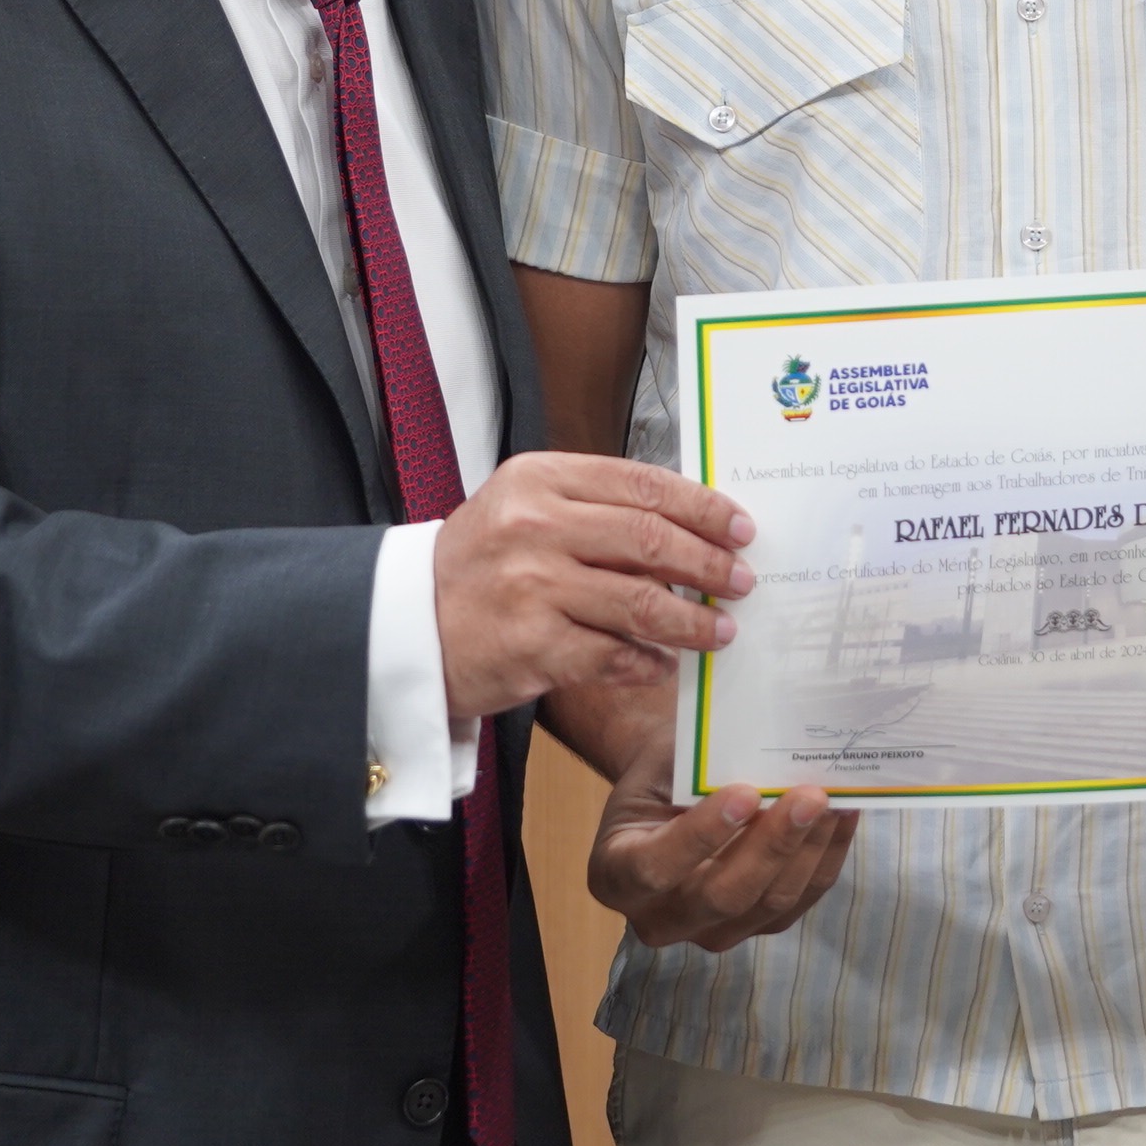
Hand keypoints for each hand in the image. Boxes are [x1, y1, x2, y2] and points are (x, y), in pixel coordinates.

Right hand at [432, 452, 753, 721]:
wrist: (403, 626)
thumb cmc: (477, 566)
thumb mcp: (523, 509)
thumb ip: (594, 506)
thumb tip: (688, 522)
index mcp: (538, 479)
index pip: (642, 484)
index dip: (702, 507)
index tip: (739, 527)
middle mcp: (535, 526)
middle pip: (650, 539)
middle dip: (709, 564)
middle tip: (742, 581)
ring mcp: (532, 586)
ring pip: (641, 602)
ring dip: (692, 621)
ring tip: (721, 631)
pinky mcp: (532, 645)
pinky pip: (613, 654)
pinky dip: (648, 662)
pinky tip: (663, 665)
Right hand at [582, 685, 857, 949]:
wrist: (674, 786)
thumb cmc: (666, 766)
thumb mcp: (665, 759)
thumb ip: (698, 766)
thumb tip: (769, 750)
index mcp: (615, 874)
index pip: (655, 868)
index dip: (701, 836)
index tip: (744, 792)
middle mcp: (658, 918)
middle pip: (722, 897)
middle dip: (772, 845)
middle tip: (809, 796)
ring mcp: (710, 931)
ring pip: (769, 904)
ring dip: (808, 850)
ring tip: (834, 799)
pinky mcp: (757, 927)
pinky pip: (800, 901)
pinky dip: (826, 857)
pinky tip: (844, 816)